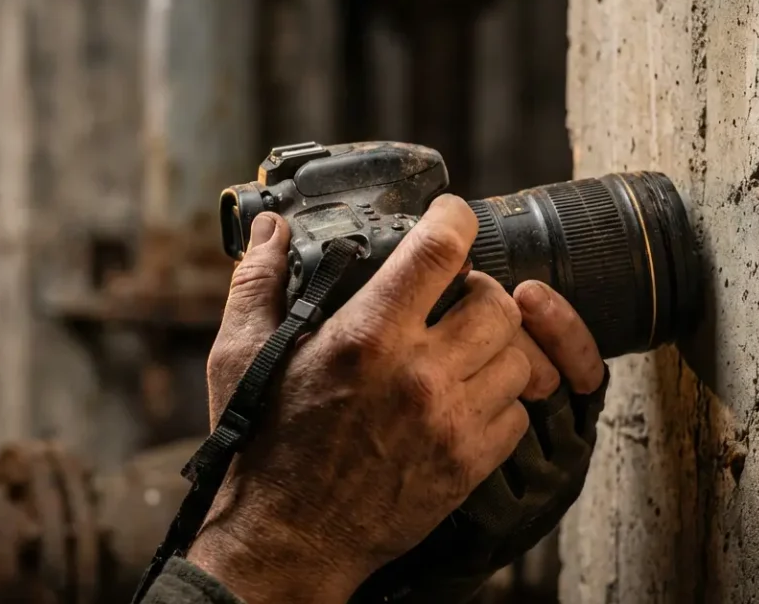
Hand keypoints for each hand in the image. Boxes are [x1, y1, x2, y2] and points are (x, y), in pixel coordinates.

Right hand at [190, 194, 604, 602]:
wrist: (285, 539)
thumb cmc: (261, 445)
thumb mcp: (239, 355)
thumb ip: (259, 281)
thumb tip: (273, 227)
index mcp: (365, 337)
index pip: (441, 252)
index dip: (454, 220)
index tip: (450, 218)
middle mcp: (419, 375)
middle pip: (497, 301)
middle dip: (478, 290)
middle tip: (452, 299)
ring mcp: (450, 423)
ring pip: (518, 356)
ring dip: (494, 344)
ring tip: (462, 349)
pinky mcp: (467, 465)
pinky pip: (519, 414)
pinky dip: (502, 400)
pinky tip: (465, 398)